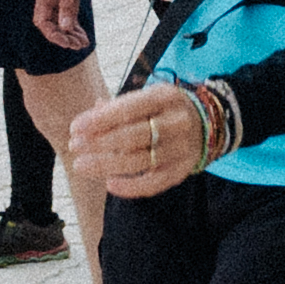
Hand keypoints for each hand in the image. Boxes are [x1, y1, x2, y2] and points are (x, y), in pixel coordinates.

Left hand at [73, 79, 227, 198]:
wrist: (210, 122)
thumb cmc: (165, 109)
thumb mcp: (148, 98)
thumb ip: (119, 107)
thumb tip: (89, 116)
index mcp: (165, 97)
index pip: (128, 109)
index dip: (99, 120)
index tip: (75, 128)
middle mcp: (176, 122)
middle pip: (132, 136)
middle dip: (98, 143)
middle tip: (74, 147)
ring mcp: (181, 148)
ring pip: (139, 161)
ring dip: (106, 165)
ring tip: (81, 165)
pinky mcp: (182, 170)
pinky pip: (155, 183)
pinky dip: (131, 186)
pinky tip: (109, 183)